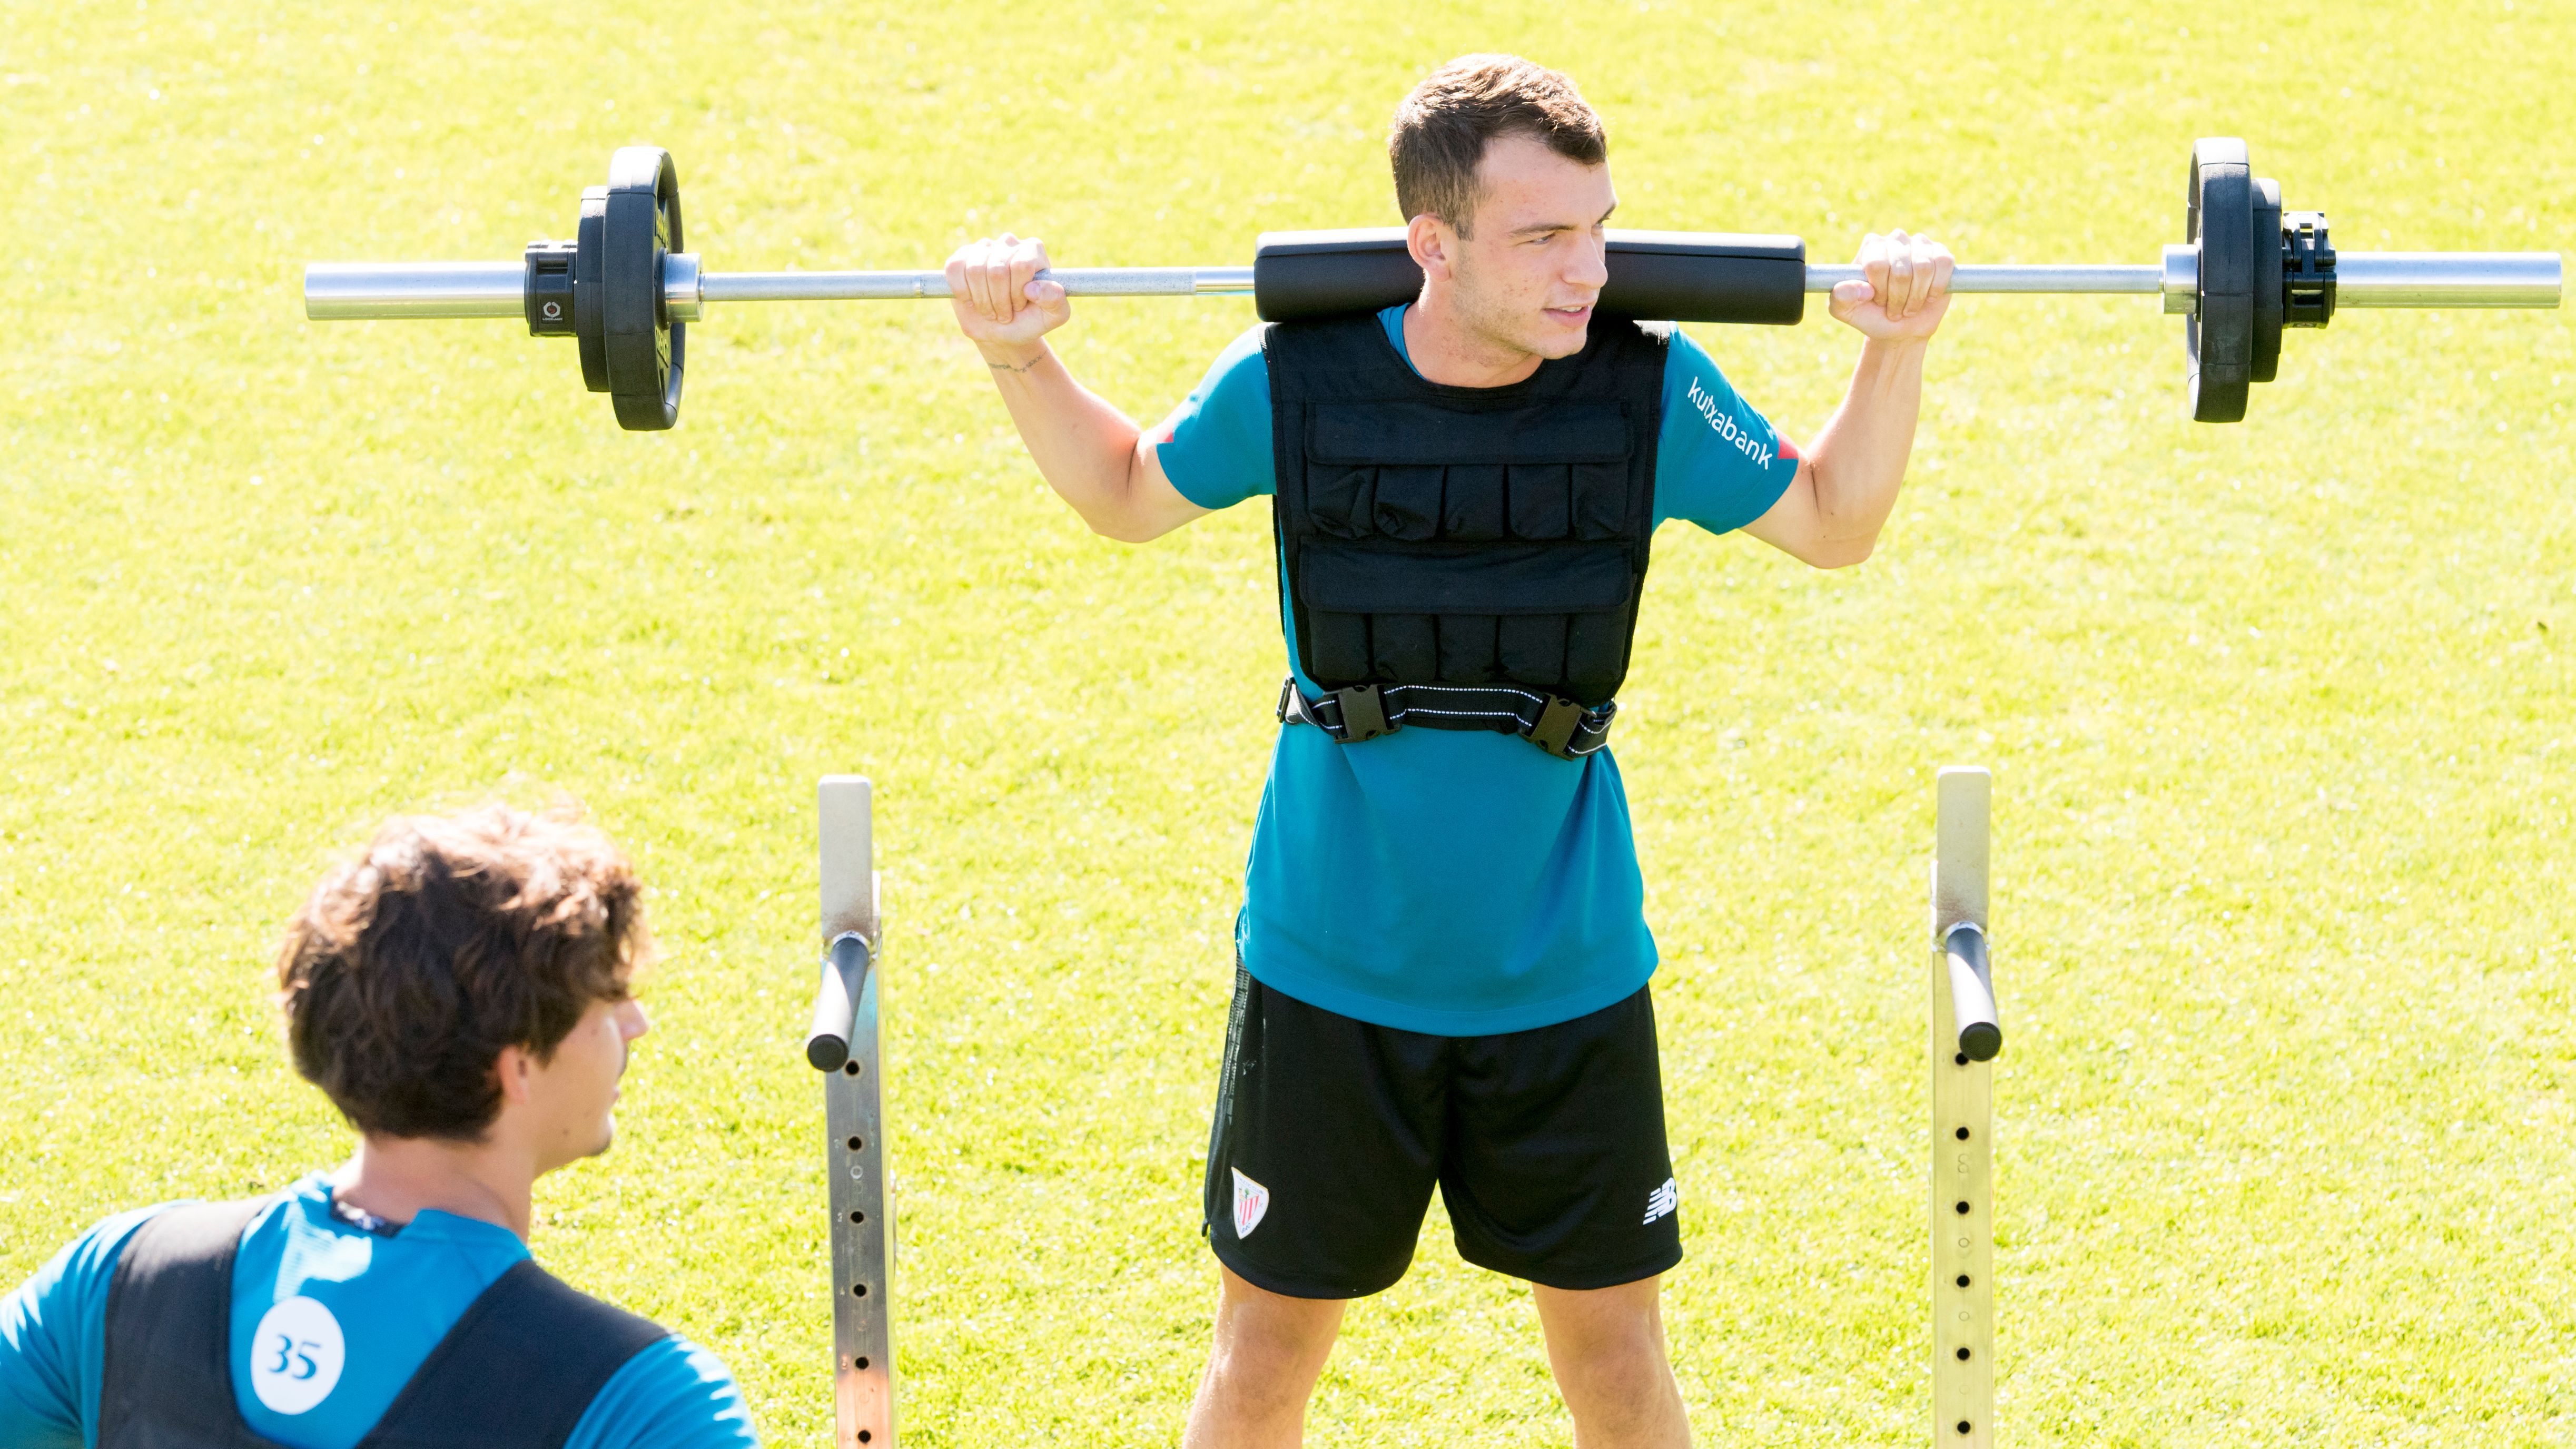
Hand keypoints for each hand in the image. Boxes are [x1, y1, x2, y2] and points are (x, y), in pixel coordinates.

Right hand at [946, 232, 1069, 358]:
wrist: (1001, 332)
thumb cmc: (1029, 320)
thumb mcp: (1054, 315)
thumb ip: (1056, 300)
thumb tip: (1033, 287)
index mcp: (1033, 250)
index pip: (1021, 266)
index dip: (1017, 293)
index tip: (1021, 306)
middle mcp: (1009, 243)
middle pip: (997, 270)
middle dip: (999, 301)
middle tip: (1004, 313)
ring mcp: (983, 247)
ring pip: (975, 270)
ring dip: (982, 300)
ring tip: (990, 309)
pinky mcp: (961, 257)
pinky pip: (955, 268)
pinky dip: (961, 291)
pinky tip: (970, 299)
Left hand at [1827, 229, 1953, 342]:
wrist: (1900, 329)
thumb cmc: (1871, 316)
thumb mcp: (1846, 311)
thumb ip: (1841, 298)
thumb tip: (1863, 288)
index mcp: (1871, 246)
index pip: (1877, 264)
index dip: (1879, 290)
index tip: (1877, 301)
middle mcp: (1895, 239)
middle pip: (1901, 269)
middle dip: (1898, 297)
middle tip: (1894, 309)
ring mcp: (1920, 244)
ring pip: (1923, 268)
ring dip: (1916, 296)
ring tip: (1909, 306)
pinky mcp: (1942, 254)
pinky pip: (1943, 265)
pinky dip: (1936, 288)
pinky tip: (1929, 296)